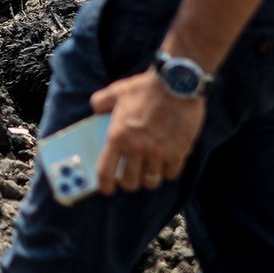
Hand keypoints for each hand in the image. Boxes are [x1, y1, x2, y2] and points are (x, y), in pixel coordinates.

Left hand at [89, 70, 203, 194]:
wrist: (177, 83)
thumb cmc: (145, 87)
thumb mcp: (116, 91)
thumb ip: (100, 102)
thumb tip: (95, 110)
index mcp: (118, 136)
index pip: (105, 172)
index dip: (104, 186)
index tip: (107, 189)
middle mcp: (137, 148)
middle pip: (130, 182)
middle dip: (128, 182)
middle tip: (129, 176)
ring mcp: (159, 153)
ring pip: (151, 181)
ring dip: (148, 179)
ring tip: (147, 170)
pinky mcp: (179, 152)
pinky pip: (171, 174)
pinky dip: (167, 172)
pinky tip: (165, 163)